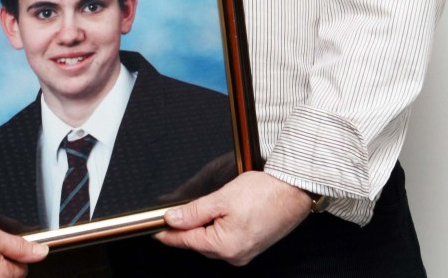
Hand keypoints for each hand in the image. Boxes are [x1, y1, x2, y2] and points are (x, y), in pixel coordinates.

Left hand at [154, 171, 310, 266]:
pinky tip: (216, 214)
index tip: (153, 230)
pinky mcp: (251, 245)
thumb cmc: (264, 193)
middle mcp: (235, 255)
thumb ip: (194, 211)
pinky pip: (225, 239)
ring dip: (201, 227)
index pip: (186, 241)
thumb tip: (172, 219)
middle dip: (185, 228)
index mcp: (225, 246)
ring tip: (197, 208)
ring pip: (212, 241)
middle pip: (198, 242)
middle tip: (171, 213)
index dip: (168, 234)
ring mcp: (244, 252)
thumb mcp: (222, 198)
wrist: (293, 191)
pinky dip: (216, 228)